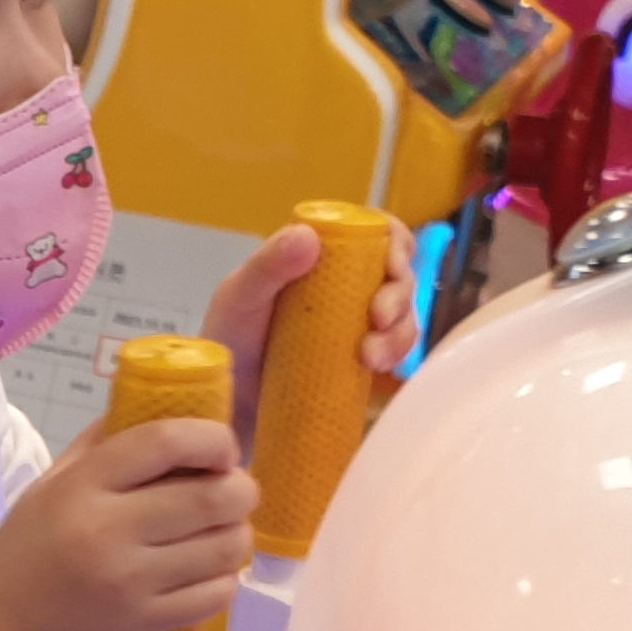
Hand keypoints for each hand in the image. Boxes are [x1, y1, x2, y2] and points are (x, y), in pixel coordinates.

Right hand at [0, 408, 255, 630]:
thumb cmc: (25, 560)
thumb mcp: (45, 491)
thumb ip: (95, 448)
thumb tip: (149, 406)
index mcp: (81, 488)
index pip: (164, 441)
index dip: (212, 438)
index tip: (222, 448)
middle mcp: (106, 531)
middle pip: (211, 496)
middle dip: (241, 489)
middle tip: (235, 491)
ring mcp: (130, 582)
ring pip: (224, 547)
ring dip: (238, 535)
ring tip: (224, 532)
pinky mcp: (145, 623)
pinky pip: (216, 594)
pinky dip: (225, 580)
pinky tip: (209, 572)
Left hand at [202, 221, 419, 442]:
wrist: (226, 399)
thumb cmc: (228, 338)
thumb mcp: (239, 297)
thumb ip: (267, 265)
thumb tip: (308, 236)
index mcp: (322, 255)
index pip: (375, 232)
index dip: (396, 243)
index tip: (392, 267)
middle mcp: (347, 283)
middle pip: (399, 274)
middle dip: (401, 294)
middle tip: (379, 318)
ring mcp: (358, 320)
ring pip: (405, 314)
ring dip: (401, 332)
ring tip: (371, 357)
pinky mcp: (363, 356)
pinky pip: (396, 349)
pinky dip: (396, 355)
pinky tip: (377, 367)